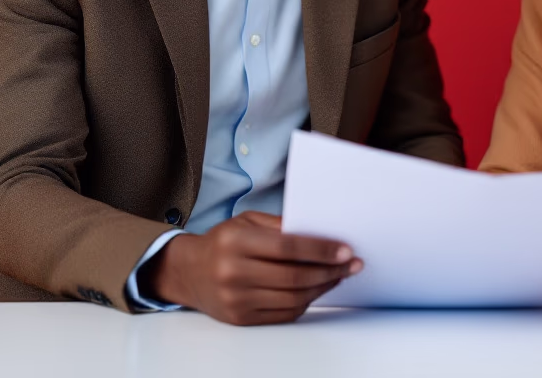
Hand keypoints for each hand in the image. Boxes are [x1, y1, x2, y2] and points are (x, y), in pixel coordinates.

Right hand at [143, 211, 361, 324]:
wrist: (189, 273)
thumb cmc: (223, 242)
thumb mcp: (247, 222)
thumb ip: (281, 225)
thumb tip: (321, 234)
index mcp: (236, 242)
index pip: (288, 247)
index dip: (321, 249)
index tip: (346, 250)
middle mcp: (234, 272)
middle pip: (294, 276)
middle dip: (330, 271)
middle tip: (352, 265)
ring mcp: (236, 299)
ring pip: (293, 298)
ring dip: (323, 287)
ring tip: (339, 276)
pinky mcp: (241, 318)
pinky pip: (284, 313)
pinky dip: (306, 302)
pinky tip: (317, 289)